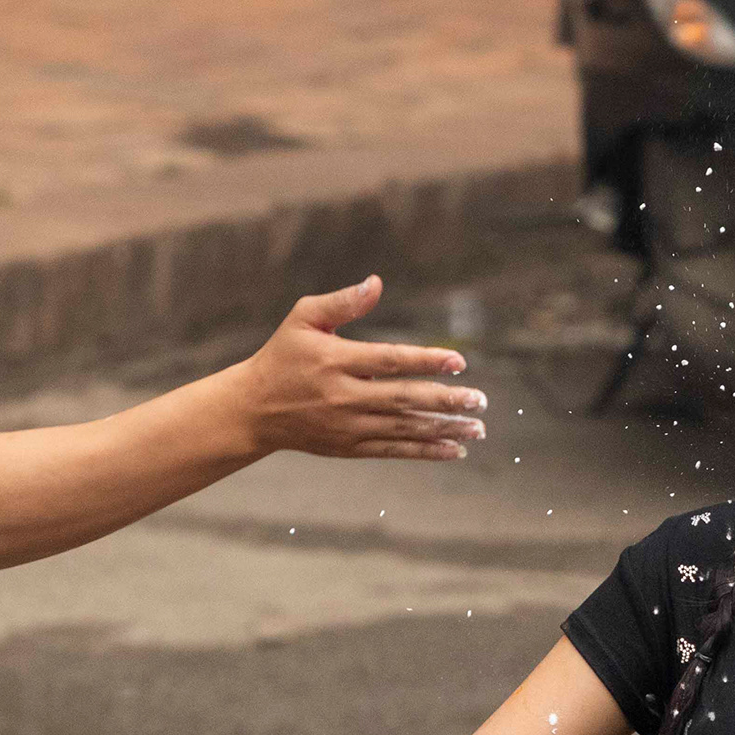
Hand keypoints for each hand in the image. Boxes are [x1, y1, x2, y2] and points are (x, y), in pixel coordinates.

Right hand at [237, 277, 485, 462]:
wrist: (254, 409)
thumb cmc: (284, 356)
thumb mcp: (303, 319)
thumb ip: (342, 303)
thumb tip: (376, 283)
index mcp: (334, 361)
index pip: (389, 360)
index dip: (426, 360)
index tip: (459, 361)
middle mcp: (343, 396)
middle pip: (403, 399)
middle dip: (445, 400)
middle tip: (480, 399)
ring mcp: (348, 426)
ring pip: (404, 429)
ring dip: (445, 429)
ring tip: (478, 428)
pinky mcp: (350, 447)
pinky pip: (394, 450)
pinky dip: (426, 451)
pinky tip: (455, 450)